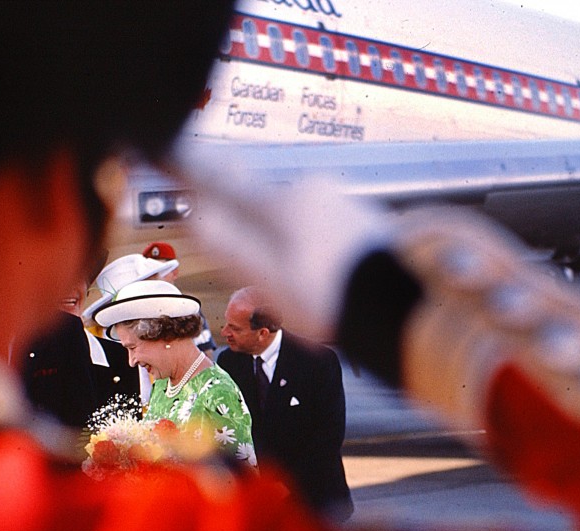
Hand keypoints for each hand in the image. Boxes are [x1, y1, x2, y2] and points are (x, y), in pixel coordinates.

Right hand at [176, 144, 387, 339]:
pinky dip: (318, 263)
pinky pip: (323, 239)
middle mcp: (312, 191)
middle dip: (257, 250)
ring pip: (292, 230)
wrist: (404, 310)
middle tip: (273, 295)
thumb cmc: (335, 297)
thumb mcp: (269, 277)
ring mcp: (340, 204)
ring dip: (289, 262)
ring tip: (309, 301)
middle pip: (260, 215)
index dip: (196, 183)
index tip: (174, 172)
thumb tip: (196, 213)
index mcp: (283, 200)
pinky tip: (331, 291)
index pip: (223, 184)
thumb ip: (227, 243)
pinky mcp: (362, 223)